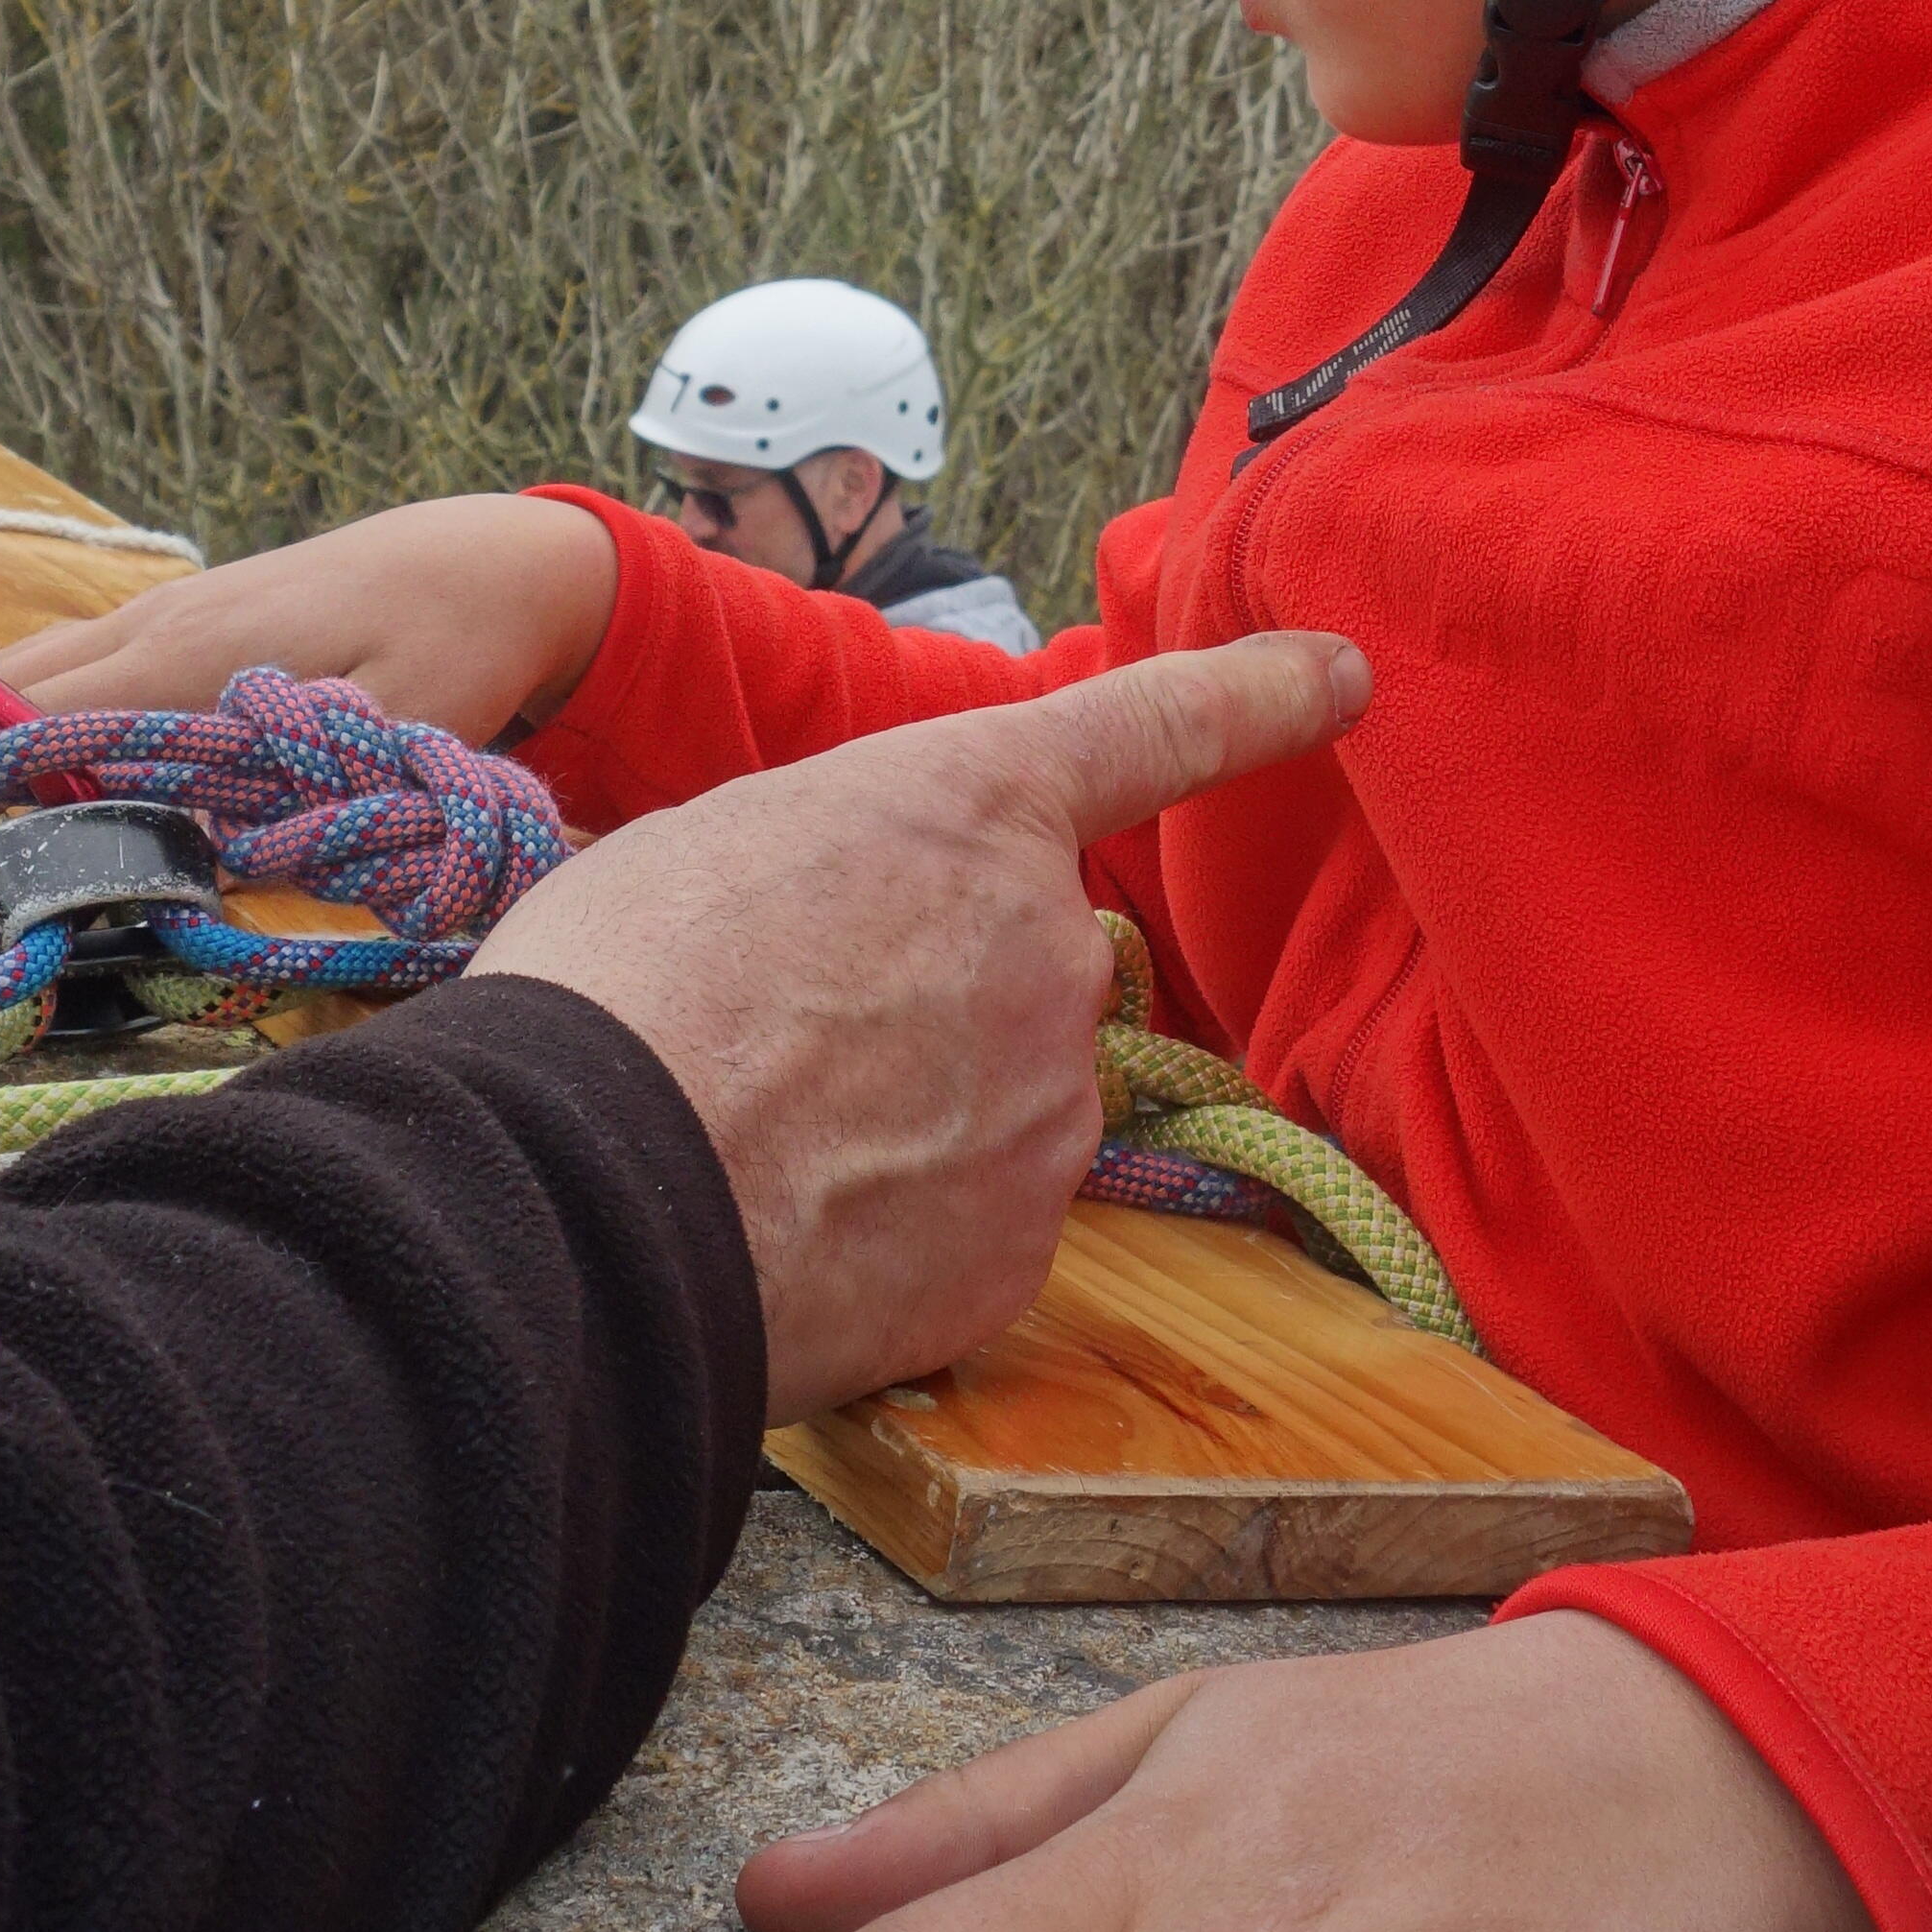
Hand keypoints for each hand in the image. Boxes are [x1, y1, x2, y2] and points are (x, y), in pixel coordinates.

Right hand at [0, 491, 623, 837]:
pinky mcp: (169, 632)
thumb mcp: (407, 735)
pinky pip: (43, 672)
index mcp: (197, 659)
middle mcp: (154, 633)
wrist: (496, 559)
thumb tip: (213, 857)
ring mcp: (154, 625)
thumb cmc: (459, 648)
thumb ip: (310, 792)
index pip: (44, 727)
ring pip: (1, 681)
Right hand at [473, 628, 1368, 1416]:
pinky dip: (897, 1235)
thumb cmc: (616, 989)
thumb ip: (839, 869)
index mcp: (972, 809)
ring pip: (1001, 1106)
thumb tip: (839, 937)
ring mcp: (1053, 1110)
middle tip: (782, 1042)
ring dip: (911, 1123)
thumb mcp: (718, 847)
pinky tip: (793, 1234)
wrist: (587, 1195)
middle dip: (934, 1002)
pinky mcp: (1021, 1256)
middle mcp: (1049, 949)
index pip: (1154, 727)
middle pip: (1025, 966)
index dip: (1259, 695)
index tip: (1344, 676)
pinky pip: (972, 1228)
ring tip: (763, 1143)